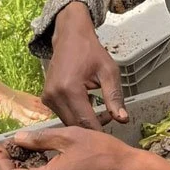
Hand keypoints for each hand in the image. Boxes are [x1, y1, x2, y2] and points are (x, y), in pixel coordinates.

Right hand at [43, 2, 127, 129]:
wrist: (70, 36)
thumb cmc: (90, 51)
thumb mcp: (108, 72)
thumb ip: (115, 97)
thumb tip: (123, 120)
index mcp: (69, 89)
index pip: (86, 121)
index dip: (100, 130)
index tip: (113, 132)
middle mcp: (54, 95)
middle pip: (75, 125)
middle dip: (93, 127)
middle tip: (110, 118)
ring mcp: (47, 97)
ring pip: (69, 122)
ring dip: (84, 122)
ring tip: (100, 110)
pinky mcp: (46, 98)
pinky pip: (63, 115)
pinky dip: (76, 115)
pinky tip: (87, 105)